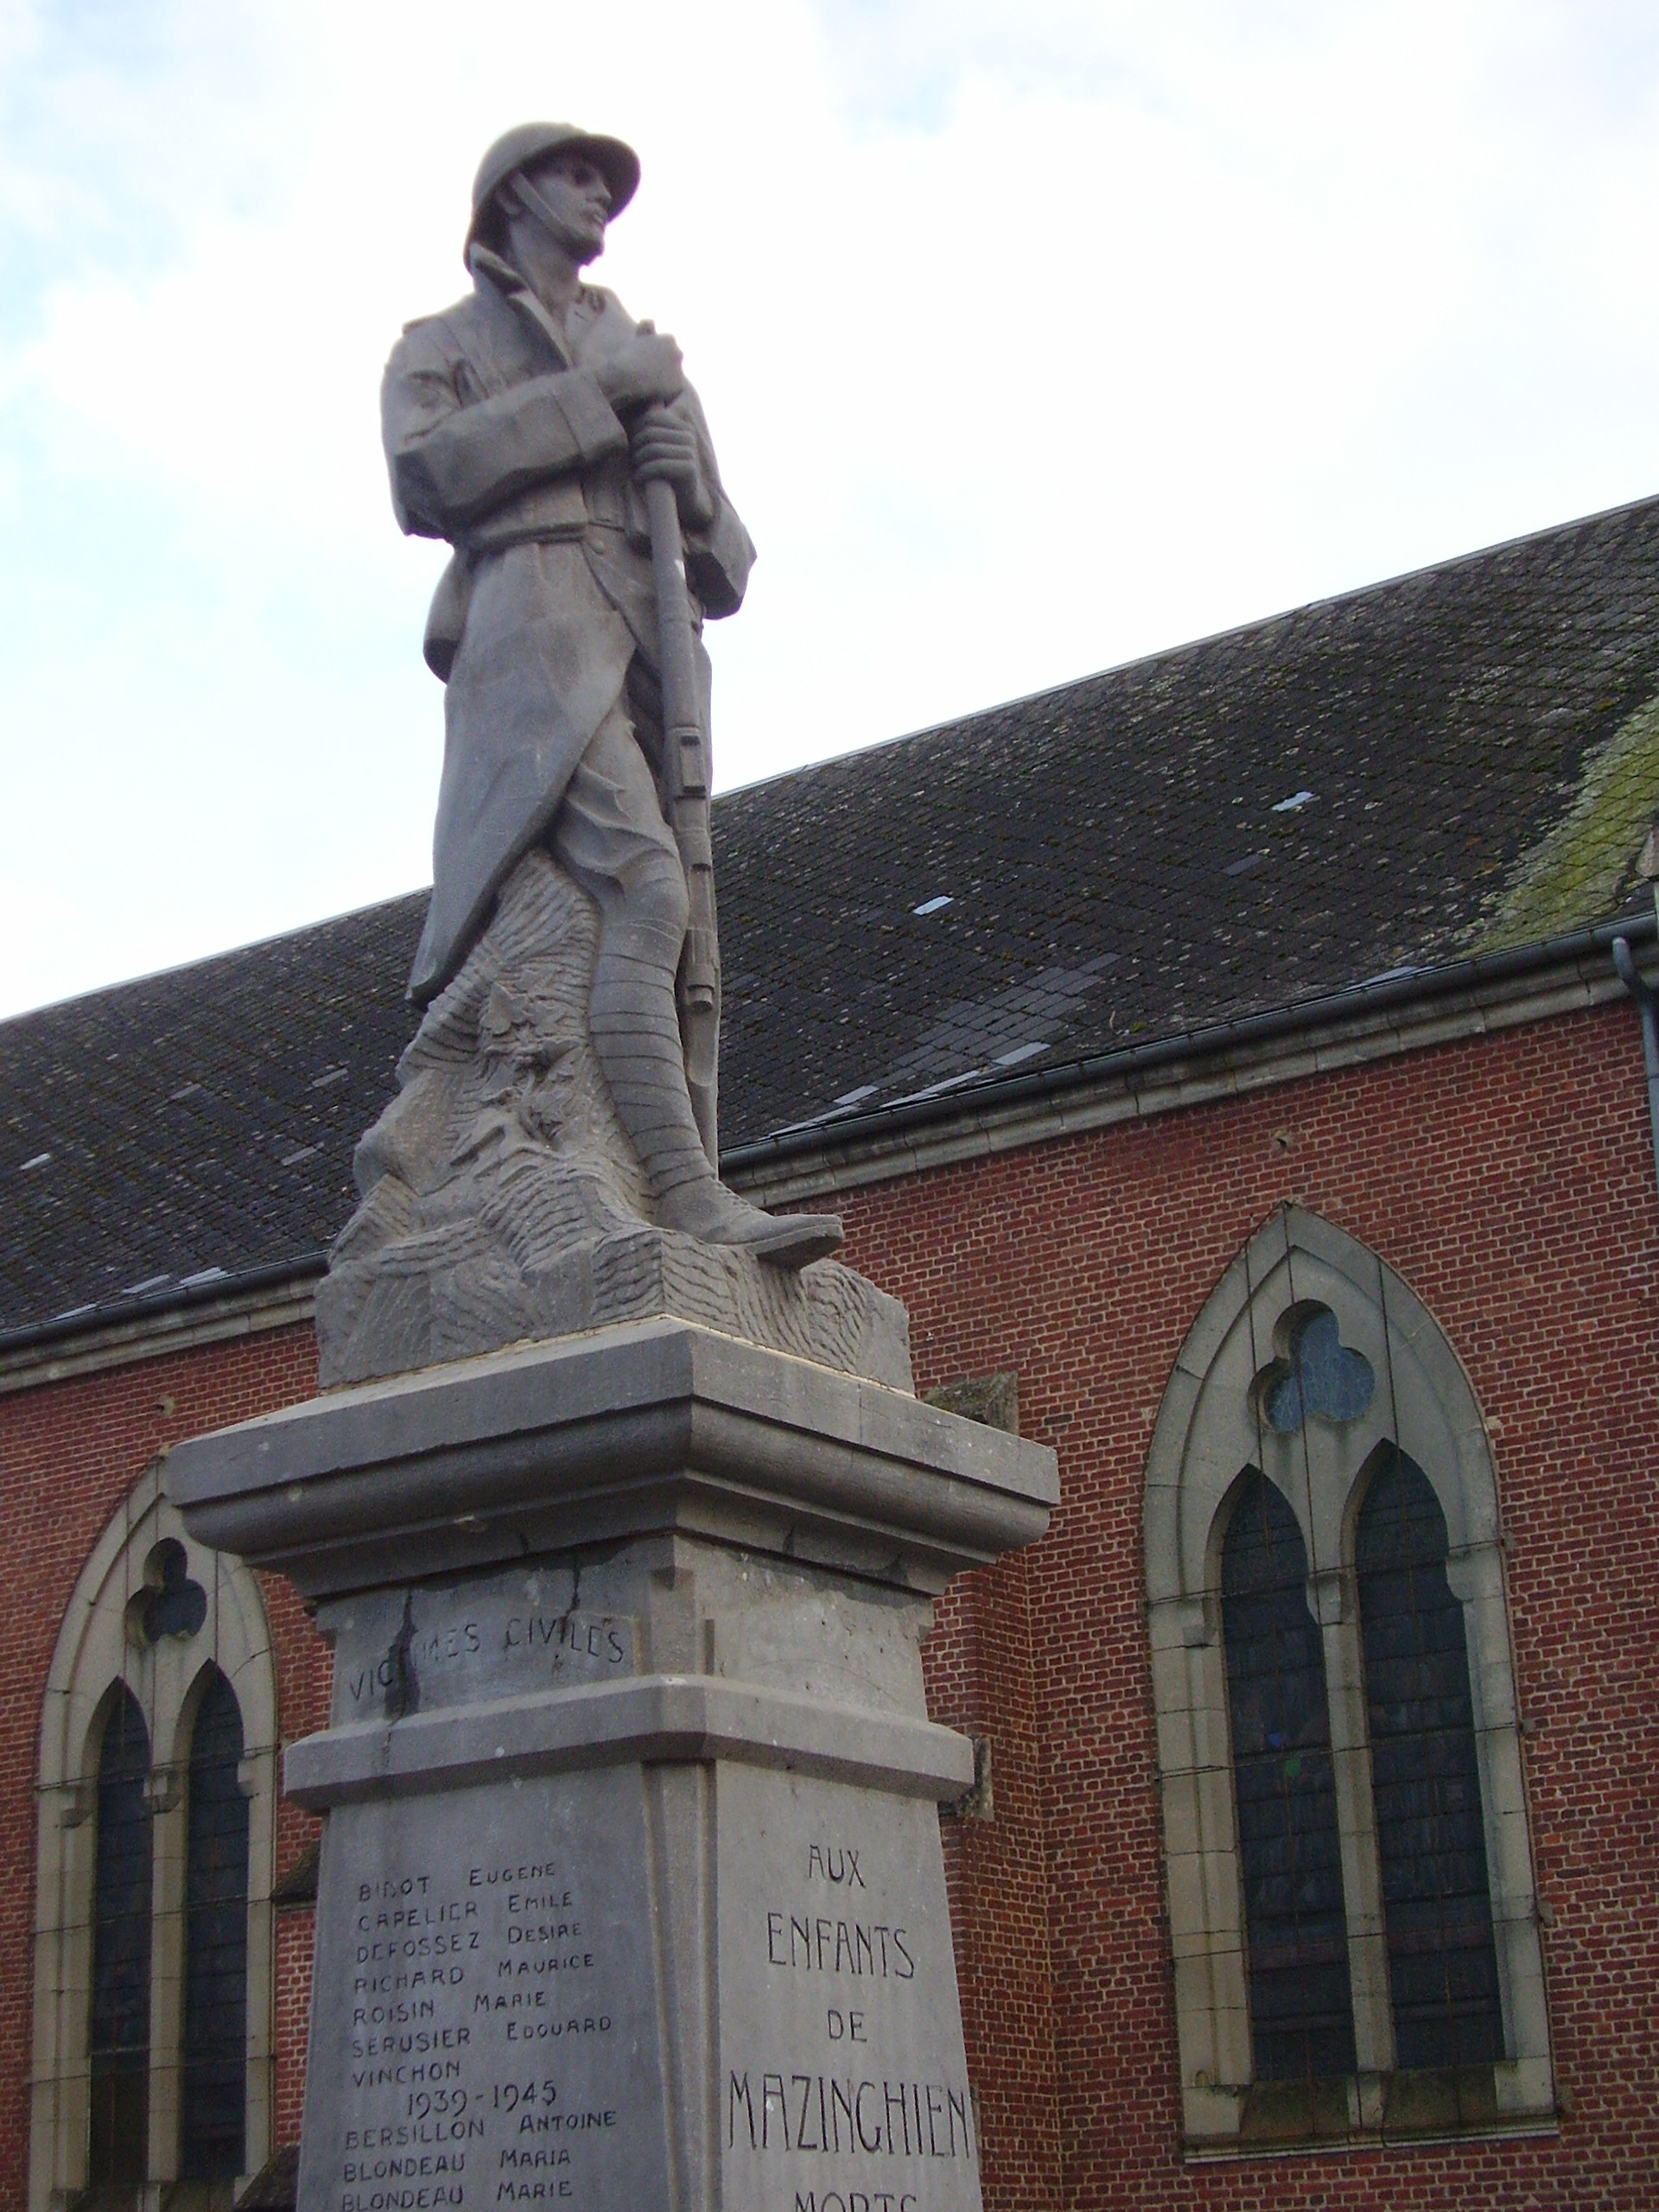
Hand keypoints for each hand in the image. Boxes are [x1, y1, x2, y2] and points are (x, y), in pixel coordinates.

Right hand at [591, 330, 684, 413]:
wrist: (625, 376)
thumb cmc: (625, 357)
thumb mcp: (635, 339)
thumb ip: (645, 330)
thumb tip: (651, 321)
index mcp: (669, 339)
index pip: (669, 350)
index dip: (658, 359)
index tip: (646, 365)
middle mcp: (678, 352)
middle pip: (675, 363)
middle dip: (665, 369)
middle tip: (648, 378)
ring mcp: (679, 369)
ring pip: (674, 378)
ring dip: (666, 383)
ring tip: (649, 388)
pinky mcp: (678, 387)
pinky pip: (672, 394)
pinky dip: (665, 396)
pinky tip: (652, 397)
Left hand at [629, 406, 715, 530]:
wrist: (686, 501)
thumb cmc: (666, 474)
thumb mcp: (659, 447)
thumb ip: (651, 431)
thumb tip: (623, 410)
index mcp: (682, 426)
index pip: (652, 417)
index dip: (636, 430)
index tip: (631, 446)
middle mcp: (689, 436)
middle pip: (650, 433)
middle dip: (636, 447)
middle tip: (632, 460)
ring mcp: (691, 452)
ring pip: (653, 448)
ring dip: (638, 461)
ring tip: (636, 470)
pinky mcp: (689, 469)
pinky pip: (659, 465)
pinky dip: (644, 472)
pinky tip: (639, 479)